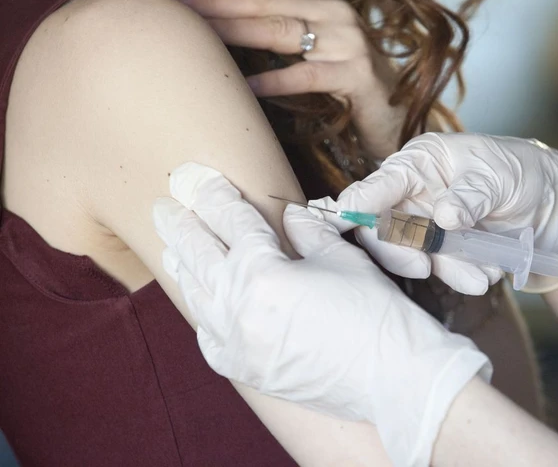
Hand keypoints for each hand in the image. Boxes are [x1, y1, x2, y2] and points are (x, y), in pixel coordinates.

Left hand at [153, 162, 490, 466]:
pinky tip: (201, 302)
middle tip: (163, 205)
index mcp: (263, 273)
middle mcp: (239, 309)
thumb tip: (291, 215)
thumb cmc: (374, 313)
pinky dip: (202, 316)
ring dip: (183, 266)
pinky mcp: (247, 371)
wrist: (393, 377)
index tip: (201, 180)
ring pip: (197, 296)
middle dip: (181, 225)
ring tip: (172, 247)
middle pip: (199, 255)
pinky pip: (209, 339)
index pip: (232, 223)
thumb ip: (308, 231)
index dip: (217, 197)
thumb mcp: (342, 258)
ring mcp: (237, 344)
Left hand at [164, 0, 404, 156]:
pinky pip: (308, 75)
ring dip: (235, 33)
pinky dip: (276, 81)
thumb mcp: (310, 50)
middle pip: (264, 1)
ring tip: (198, 38)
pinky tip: (247, 87)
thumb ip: (276, 32)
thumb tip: (216, 30)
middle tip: (173, 9)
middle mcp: (335, 11)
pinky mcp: (357, 74)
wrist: (392, 118)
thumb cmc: (342, 86)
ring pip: (282, 31)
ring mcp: (349, 40)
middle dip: (214, 4)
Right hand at [335, 132, 557, 292]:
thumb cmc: (520, 171)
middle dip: (399, 250)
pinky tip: (488, 273)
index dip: (357, 205)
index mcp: (419, 163)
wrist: (552, 204)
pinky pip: (441, 269)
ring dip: (445, 269)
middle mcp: (414, 194)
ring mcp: (427, 224)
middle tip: (423, 266)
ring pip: (412, 254)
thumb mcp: (498, 176)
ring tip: (481, 276)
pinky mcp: (444, 250)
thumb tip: (443, 216)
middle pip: (382, 228)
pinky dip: (463, 276)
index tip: (343, 220)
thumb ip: (470, 194)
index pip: (378, 185)